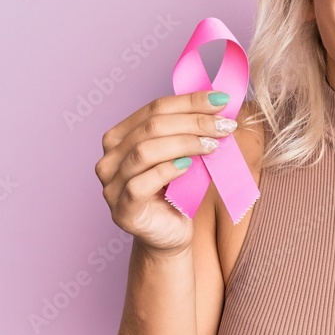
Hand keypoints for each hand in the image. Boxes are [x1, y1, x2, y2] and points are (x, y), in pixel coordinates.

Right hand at [94, 90, 235, 256]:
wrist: (172, 234)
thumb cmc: (178, 191)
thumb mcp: (186, 154)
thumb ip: (191, 131)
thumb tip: (219, 103)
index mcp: (120, 137)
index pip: (154, 108)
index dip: (189, 101)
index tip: (221, 100)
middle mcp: (110, 158)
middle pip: (151, 127)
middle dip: (193, 122)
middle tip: (224, 125)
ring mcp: (111, 185)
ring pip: (144, 151)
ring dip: (184, 143)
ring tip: (213, 145)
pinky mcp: (122, 210)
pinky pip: (140, 184)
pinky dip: (167, 170)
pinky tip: (189, 165)